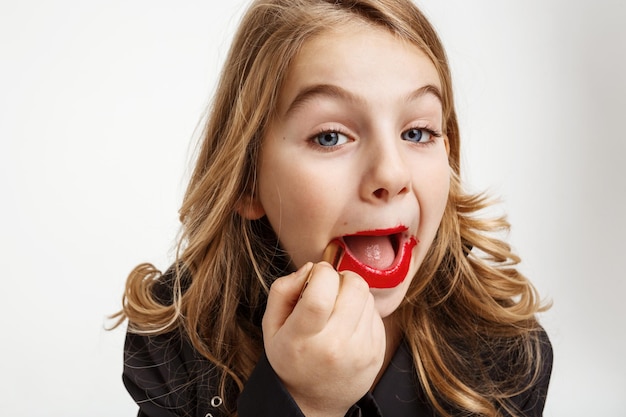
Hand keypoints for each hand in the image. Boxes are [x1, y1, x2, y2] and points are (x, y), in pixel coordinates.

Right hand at [262, 262, 385, 416]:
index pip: (322, 291)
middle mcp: (335, 345)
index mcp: (304, 338)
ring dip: (352, 293)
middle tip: (329, 289)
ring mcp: (361, 350)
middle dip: (340, 277)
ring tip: (337, 308)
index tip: (316, 275)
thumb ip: (283, 290)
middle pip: (353, 286)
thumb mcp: (271, 326)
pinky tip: (348, 324)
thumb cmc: (290, 357)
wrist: (315, 400)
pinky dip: (362, 310)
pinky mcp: (377, 352)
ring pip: (367, 295)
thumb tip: (310, 268)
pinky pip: (375, 312)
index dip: (321, 272)